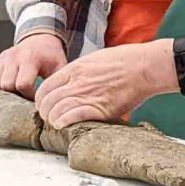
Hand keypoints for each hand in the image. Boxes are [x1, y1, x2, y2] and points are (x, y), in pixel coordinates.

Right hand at [0, 32, 67, 96]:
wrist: (40, 40)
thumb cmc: (50, 56)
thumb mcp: (60, 67)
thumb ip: (56, 84)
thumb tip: (52, 103)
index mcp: (30, 58)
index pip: (22, 84)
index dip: (29, 95)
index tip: (36, 96)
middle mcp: (13, 56)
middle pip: (5, 85)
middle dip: (15, 94)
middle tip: (25, 94)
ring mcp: (2, 58)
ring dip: (4, 91)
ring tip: (16, 91)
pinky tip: (6, 86)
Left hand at [36, 40, 175, 127]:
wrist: (144, 67)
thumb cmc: (123, 61)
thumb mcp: (94, 59)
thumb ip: (79, 72)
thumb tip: (71, 83)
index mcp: (75, 69)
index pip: (45, 87)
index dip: (40, 100)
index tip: (44, 106)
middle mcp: (77, 82)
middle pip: (48, 101)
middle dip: (44, 112)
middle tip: (48, 118)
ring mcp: (88, 95)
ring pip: (57, 110)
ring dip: (53, 120)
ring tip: (55, 124)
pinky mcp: (100, 108)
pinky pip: (74, 117)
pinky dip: (64, 122)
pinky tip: (62, 125)